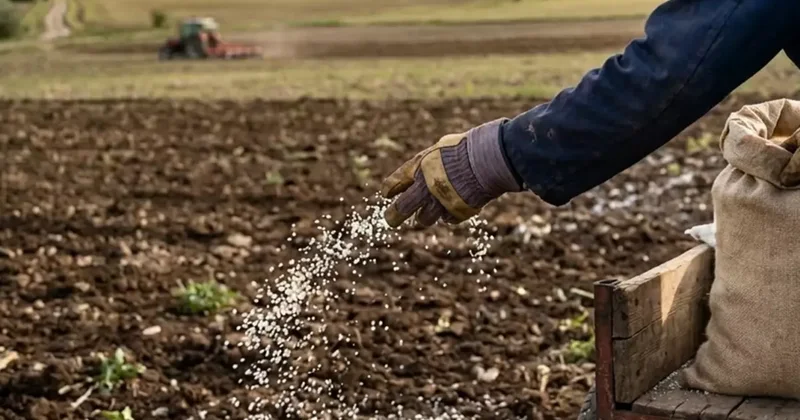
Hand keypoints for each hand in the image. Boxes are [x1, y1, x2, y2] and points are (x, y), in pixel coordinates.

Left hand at [380, 119, 521, 227]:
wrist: (488, 158)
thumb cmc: (465, 148)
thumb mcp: (439, 148)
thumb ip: (426, 163)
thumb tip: (417, 172)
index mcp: (418, 168)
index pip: (393, 184)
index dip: (389, 190)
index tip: (387, 195)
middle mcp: (425, 188)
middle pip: (401, 209)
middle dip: (393, 216)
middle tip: (390, 220)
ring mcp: (440, 202)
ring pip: (424, 219)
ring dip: (425, 216)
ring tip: (429, 211)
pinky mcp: (456, 212)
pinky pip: (447, 219)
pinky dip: (448, 214)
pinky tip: (453, 205)